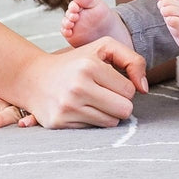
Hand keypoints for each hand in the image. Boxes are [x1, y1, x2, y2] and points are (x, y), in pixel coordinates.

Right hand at [0, 36, 148, 130]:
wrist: (34, 78)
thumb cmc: (75, 62)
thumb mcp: (103, 48)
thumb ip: (132, 60)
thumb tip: (145, 88)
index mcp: (90, 66)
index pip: (130, 90)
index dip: (124, 87)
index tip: (111, 82)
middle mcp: (78, 87)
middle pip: (124, 109)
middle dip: (121, 103)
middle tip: (108, 95)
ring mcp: (68, 107)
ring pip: (111, 122)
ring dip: (108, 113)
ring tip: (94, 101)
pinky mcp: (59, 122)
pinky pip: (93, 130)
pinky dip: (92, 121)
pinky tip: (80, 108)